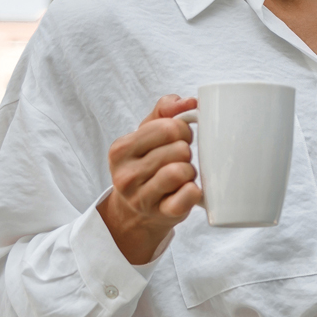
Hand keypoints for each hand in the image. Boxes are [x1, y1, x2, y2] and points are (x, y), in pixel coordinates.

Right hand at [98, 95, 200, 264]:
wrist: (136, 212)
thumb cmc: (146, 164)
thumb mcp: (146, 134)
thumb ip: (165, 110)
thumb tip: (189, 101)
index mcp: (121, 149)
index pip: (168, 127)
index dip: (182, 130)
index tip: (179, 138)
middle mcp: (126, 175)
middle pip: (179, 149)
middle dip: (186, 151)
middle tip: (180, 159)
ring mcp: (141, 198)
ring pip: (182, 171)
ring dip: (190, 171)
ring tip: (182, 175)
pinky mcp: (162, 214)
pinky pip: (189, 195)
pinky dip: (195, 191)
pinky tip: (188, 190)